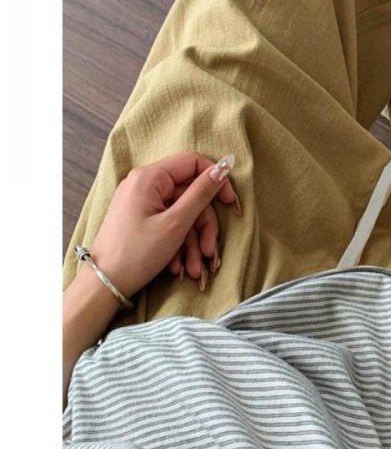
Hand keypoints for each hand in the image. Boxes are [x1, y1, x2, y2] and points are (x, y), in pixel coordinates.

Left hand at [88, 153, 237, 298]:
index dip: (215, 180)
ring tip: (193, 269)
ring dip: (192, 242)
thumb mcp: (176, 223)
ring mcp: (142, 203)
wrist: (103, 285)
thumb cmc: (136, 253)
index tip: (229, 202)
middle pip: (190, 195)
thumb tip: (224, 167)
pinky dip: (178, 244)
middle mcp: (145, 184)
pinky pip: (169, 224)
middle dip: (202, 227)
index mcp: (150, 177)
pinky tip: (178, 266)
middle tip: (208, 253)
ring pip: (182, 214)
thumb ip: (201, 193)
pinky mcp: (141, 219)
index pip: (193, 163)